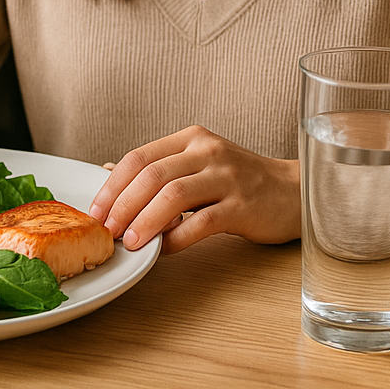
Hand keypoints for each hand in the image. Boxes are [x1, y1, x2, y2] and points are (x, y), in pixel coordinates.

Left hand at [88, 125, 299, 253]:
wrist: (293, 192)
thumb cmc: (241, 182)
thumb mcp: (198, 165)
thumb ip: (158, 168)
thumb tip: (108, 172)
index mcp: (191, 139)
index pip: (140, 157)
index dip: (112, 186)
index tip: (95, 212)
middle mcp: (208, 151)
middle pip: (152, 175)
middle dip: (122, 206)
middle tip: (107, 231)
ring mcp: (227, 177)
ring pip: (174, 195)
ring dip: (145, 222)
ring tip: (131, 243)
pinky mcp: (243, 205)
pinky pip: (202, 222)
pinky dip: (177, 238)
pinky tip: (164, 250)